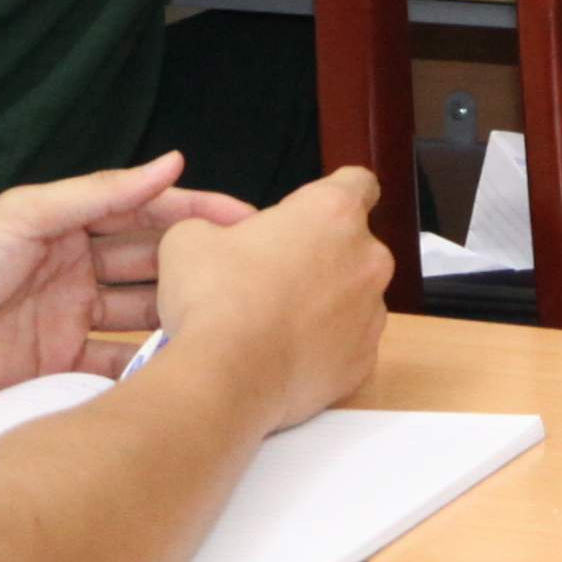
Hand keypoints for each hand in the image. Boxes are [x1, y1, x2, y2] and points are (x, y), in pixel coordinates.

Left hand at [0, 155, 257, 412]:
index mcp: (66, 226)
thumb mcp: (23, 217)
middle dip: (197, 263)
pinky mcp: (56, 365)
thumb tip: (170, 162)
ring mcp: (67, 317)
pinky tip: (175, 364)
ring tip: (219, 318)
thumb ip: (99, 193)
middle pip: (152, 261)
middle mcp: (73, 268)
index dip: (197, 214)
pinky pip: (115, 362)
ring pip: (141, 311)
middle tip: (247, 273)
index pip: (147, 213)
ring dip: (177, 313)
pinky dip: (145, 364)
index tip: (247, 221)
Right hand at [149, 170, 392, 436]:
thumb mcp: (189, 241)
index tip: (309, 213)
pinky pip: (346, 345)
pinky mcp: (364, 359)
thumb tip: (216, 238)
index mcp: (332, 213)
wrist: (224, 377)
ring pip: (351, 298)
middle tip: (270, 279)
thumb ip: (214, 226)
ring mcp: (371, 310)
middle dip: (317, 258)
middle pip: (350, 247)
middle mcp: (368, 256)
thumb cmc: (213, 299)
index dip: (331, 195)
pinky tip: (282, 357)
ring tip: (271, 325)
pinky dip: (321, 349)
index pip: (357, 183)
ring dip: (321, 305)